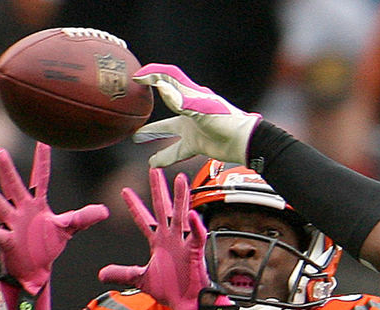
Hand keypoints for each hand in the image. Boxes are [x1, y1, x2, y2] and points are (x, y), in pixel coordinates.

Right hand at [0, 142, 109, 293]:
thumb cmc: (45, 244)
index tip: (43, 141)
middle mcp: (21, 210)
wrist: (34, 268)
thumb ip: (84, 217)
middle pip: (14, 186)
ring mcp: (13, 225)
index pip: (41, 178)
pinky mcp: (9, 243)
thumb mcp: (67, 228)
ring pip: (0, 207)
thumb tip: (105, 210)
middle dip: (7, 170)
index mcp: (37, 204)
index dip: (42, 161)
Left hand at [98, 168, 220, 309]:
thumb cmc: (171, 290)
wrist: (187, 304)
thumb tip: (101, 274)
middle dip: (158, 189)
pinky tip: (194, 215)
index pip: (144, 219)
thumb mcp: (140, 279)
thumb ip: (122, 273)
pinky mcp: (195, 252)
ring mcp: (183, 243)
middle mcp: (171, 238)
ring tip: (180, 179)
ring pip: (181, 215)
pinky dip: (196, 226)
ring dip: (181, 198)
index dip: (134, 205)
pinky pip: (196, 236)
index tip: (125, 190)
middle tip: (155, 169)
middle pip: (163, 208)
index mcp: (158, 242)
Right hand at [131, 63, 261, 167]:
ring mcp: (193, 127)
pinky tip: (153, 164)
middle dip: (150, 100)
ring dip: (153, 134)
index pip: (169, 77)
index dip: (152, 75)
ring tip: (136, 139)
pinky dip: (165, 157)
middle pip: (166, 102)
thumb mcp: (201, 109)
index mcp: (191, 94)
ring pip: (168, 130)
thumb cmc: (227, 121)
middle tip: (134, 103)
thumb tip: (161, 86)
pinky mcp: (197, 143)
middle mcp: (190, 109)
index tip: (137, 78)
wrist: (244, 142)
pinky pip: (176, 151)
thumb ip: (180, 101)